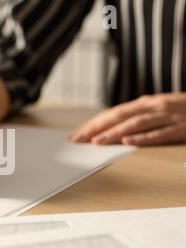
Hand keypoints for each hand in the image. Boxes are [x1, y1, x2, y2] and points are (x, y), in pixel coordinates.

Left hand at [69, 93, 185, 145]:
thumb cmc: (182, 110)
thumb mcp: (157, 110)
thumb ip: (136, 118)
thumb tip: (110, 130)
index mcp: (145, 103)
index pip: (112, 114)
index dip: (92, 124)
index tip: (75, 135)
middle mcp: (153, 106)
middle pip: (119, 117)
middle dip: (96, 128)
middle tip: (77, 140)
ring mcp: (168, 116)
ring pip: (136, 124)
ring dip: (115, 133)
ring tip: (97, 142)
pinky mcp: (182, 127)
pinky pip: (160, 133)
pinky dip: (143, 138)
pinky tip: (128, 143)